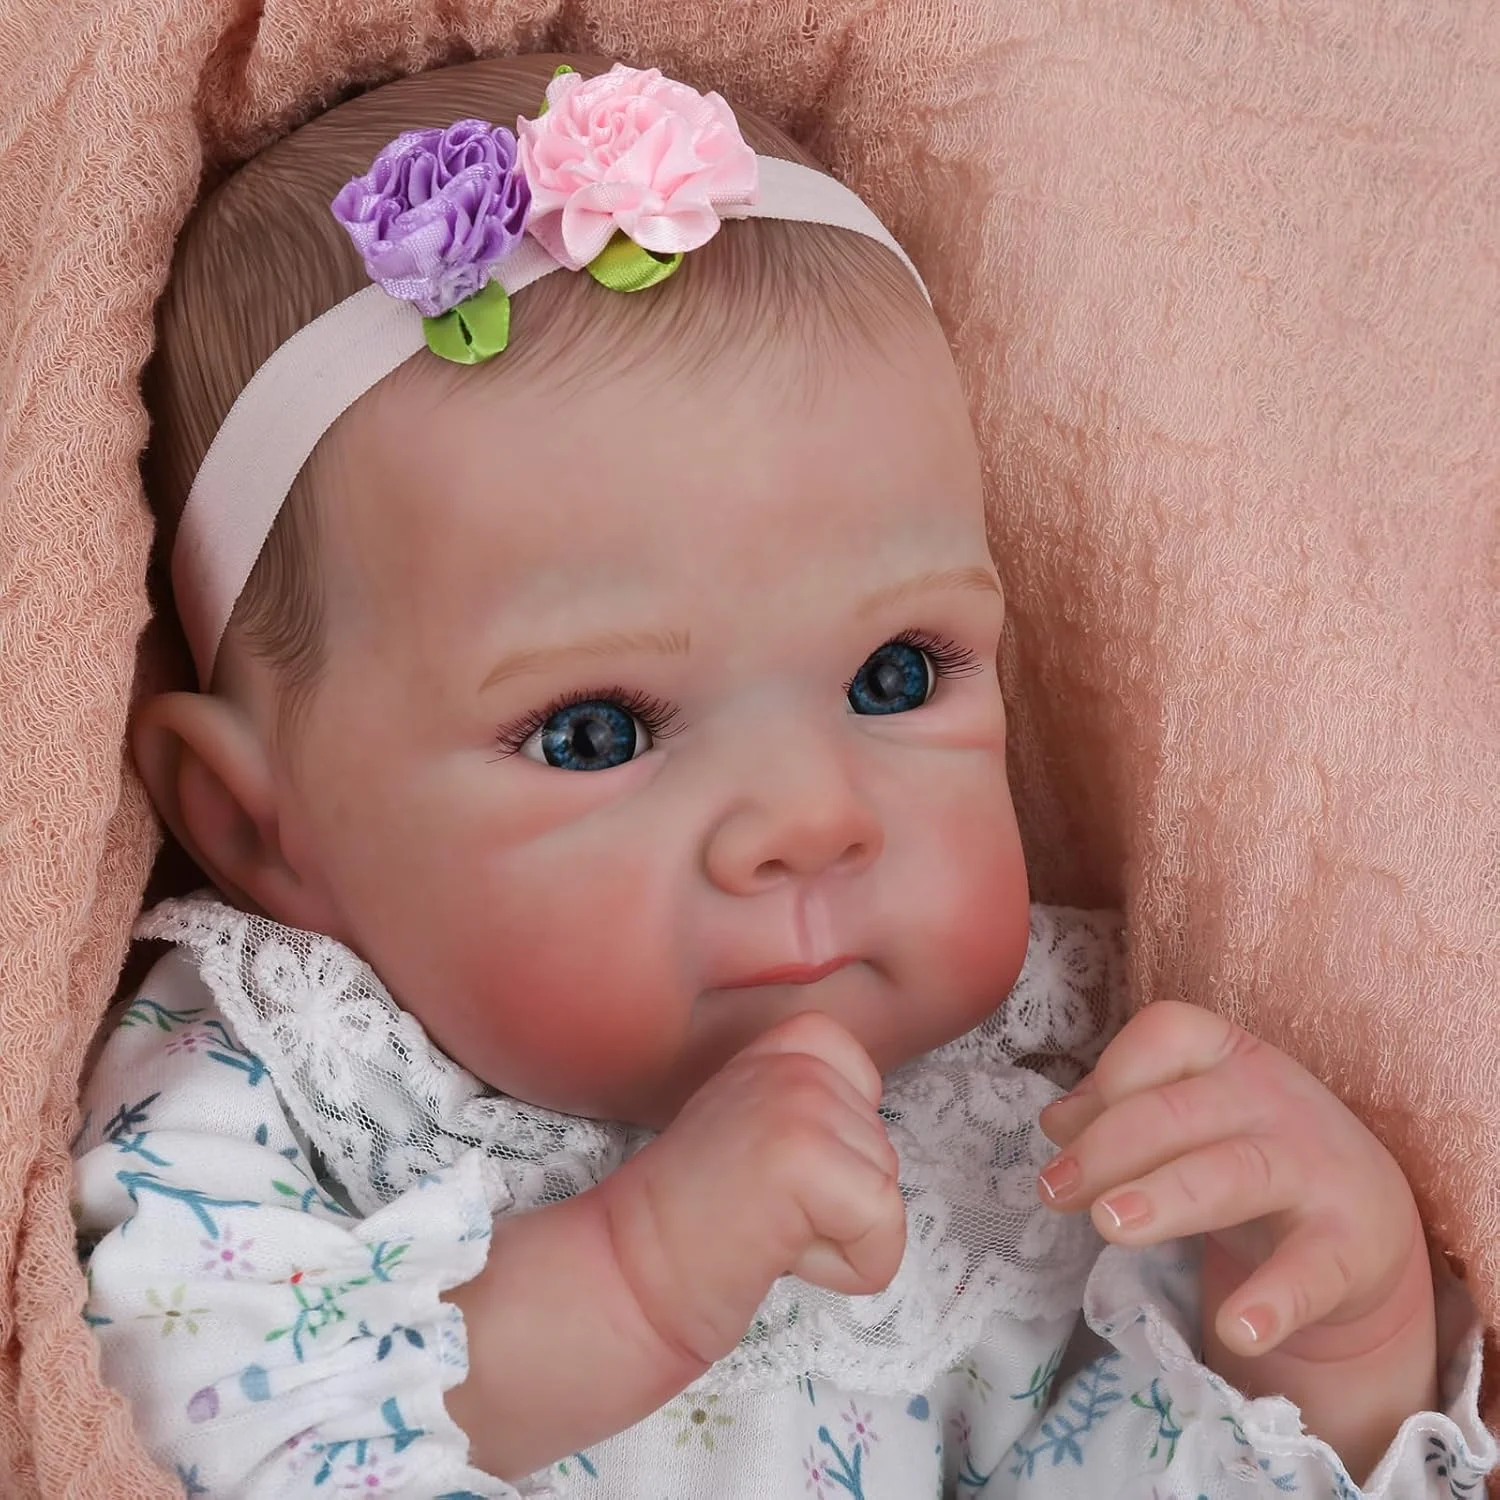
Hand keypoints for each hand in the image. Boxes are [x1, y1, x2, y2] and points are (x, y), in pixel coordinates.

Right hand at [601, 1011, 905, 1368]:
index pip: (873, 1095)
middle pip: (884, 1151)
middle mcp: (796, 1056)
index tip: (772, 1175)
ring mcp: (800, 1098)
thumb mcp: (762, 1124)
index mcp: (789, 1043)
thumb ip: (817, 1107)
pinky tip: (778, 1251)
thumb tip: (879, 1141)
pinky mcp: (803, 1155)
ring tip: (764, 1224)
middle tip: (761, 1206)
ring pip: (886, 1192)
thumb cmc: (704, 1217)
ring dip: (835, 1235)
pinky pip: (883, 1228)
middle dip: (837, 1202)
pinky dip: (846, 1267)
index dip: (837, 1158)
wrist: (631, 1271)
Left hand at [1035, 1001, 1431, 1365]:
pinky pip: (1310, 1271)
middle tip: (1055, 1191)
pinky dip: (1275, 1301)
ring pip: (1232, 1174)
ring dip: (1166, 1198)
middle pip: (1178, 1112)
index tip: (1066, 1133)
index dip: (1109, 1076)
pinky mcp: (1348, 1245)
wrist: (1367, 1218)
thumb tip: (1056, 1123)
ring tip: (1108, 1225)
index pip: (1164, 1036)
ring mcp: (1313, 1168)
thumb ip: (1122, 1111)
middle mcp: (1271, 1098)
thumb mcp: (1189, 1117)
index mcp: (1226, 1054)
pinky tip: (1238, 1329)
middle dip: (1108, 1149)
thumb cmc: (1248, 1151)